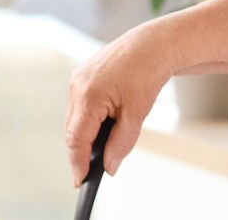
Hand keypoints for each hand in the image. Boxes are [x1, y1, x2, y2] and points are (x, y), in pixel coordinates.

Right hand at [65, 22, 170, 186]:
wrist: (154, 44)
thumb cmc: (148, 74)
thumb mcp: (136, 115)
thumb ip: (120, 144)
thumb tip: (109, 167)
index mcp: (88, 96)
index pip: (76, 140)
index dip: (77, 163)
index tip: (80, 182)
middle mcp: (77, 86)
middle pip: (73, 130)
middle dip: (82, 149)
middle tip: (92, 169)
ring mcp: (78, 78)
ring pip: (76, 116)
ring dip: (86, 132)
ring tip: (101, 146)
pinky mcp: (83, 73)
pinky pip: (81, 102)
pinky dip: (89, 116)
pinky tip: (102, 123)